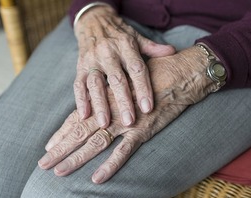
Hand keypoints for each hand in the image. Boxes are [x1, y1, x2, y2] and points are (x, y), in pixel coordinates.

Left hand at [38, 46, 216, 183]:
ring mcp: (126, 122)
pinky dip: (111, 165)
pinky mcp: (143, 130)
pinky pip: (124, 151)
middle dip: (61, 149)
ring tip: (58, 171)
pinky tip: (97, 179)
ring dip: (76, 158)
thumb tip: (101, 103)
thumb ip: (114, 92)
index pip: (78, 118)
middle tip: (43, 164)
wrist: (179, 74)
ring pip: (96, 143)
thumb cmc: (152, 75)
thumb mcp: (128, 81)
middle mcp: (111, 111)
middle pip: (80, 132)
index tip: (49, 146)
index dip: (62, 133)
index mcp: (106, 98)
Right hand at [73, 5, 174, 127]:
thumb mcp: (136, 37)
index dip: (143, 88)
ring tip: (105, 123)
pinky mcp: (80, 66)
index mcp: (126, 46)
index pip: (136, 69)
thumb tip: (172, 52)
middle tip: (129, 121)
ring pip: (96, 84)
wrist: (94, 21)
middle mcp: (108, 53)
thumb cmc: (119, 33)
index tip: (148, 108)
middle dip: (123, 101)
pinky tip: (84, 115)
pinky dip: (80, 100)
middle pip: (116, 79)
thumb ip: (152, 48)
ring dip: (100, 104)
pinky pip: (78, 84)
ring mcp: (92, 60)